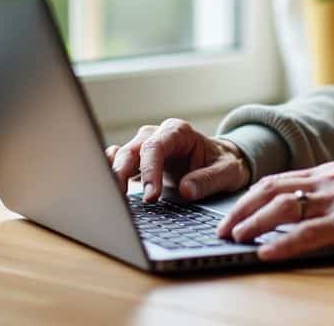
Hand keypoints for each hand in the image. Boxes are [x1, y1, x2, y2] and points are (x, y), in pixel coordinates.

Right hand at [104, 119, 249, 201]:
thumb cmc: (224, 163)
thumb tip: (185, 190)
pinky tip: (107, 187)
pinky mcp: (139, 161)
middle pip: (132, 151)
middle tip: (121, 202)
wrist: (221, 161)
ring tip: (110, 199)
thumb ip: (208, 180)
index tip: (151, 197)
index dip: (150, 171)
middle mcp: (158, 135)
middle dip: (122, 174)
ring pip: (121, 157)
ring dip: (113, 176)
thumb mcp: (227, 172)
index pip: (155, 148)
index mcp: (179, 132)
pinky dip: (111, 173)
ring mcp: (145, 146)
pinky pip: (119, 162)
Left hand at [216, 161, 333, 261]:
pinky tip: (266, 253)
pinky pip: (307, 232)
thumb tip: (293, 218)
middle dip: (241, 209)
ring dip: (254, 223)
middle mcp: (329, 180)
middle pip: (271, 188)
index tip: (231, 214)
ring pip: (283, 206)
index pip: (278, 180)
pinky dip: (282, 242)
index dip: (249, 197)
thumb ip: (326, 199)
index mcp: (329, 172)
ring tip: (236, 238)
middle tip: (222, 229)